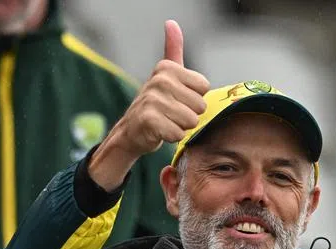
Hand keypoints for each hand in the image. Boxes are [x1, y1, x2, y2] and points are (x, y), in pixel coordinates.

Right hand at [87, 20, 209, 190]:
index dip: (194, 98)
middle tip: (171, 114)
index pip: (204, 88)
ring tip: (166, 122)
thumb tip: (171, 23)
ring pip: (191, 121)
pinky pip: (178, 133)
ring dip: (181, 127)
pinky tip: (160, 132)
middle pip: (200, 106)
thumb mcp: (166, 74)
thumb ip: (173, 49)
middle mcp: (160, 80)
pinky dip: (172, 137)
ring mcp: (153, 100)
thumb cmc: (155, 103)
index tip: (178, 99)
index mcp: (168, 68)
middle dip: (188, 115)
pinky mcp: (150, 120)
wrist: (131, 130)